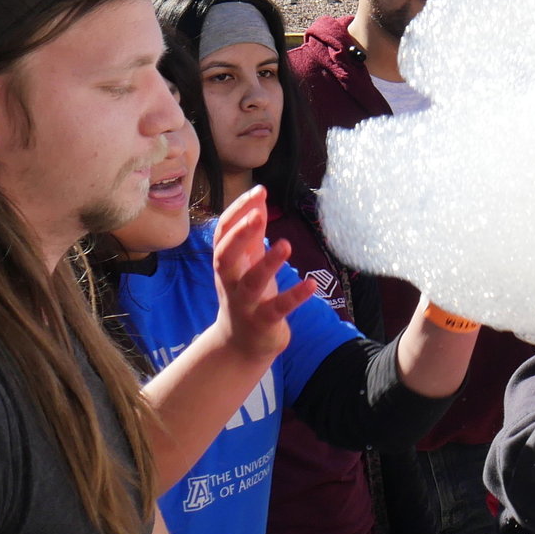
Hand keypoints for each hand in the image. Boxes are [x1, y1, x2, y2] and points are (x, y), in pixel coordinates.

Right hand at [205, 187, 314, 368]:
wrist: (240, 343)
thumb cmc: (246, 294)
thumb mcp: (247, 261)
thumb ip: (253, 232)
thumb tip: (260, 198)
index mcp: (226, 263)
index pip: (223, 232)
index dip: (237, 211)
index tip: (258, 190)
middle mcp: (230, 281)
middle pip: (226, 255)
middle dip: (240, 234)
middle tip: (258, 212)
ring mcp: (244, 302)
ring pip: (251, 281)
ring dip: (267, 263)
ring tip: (286, 245)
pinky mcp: (263, 321)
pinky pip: (278, 308)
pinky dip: (294, 296)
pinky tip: (311, 284)